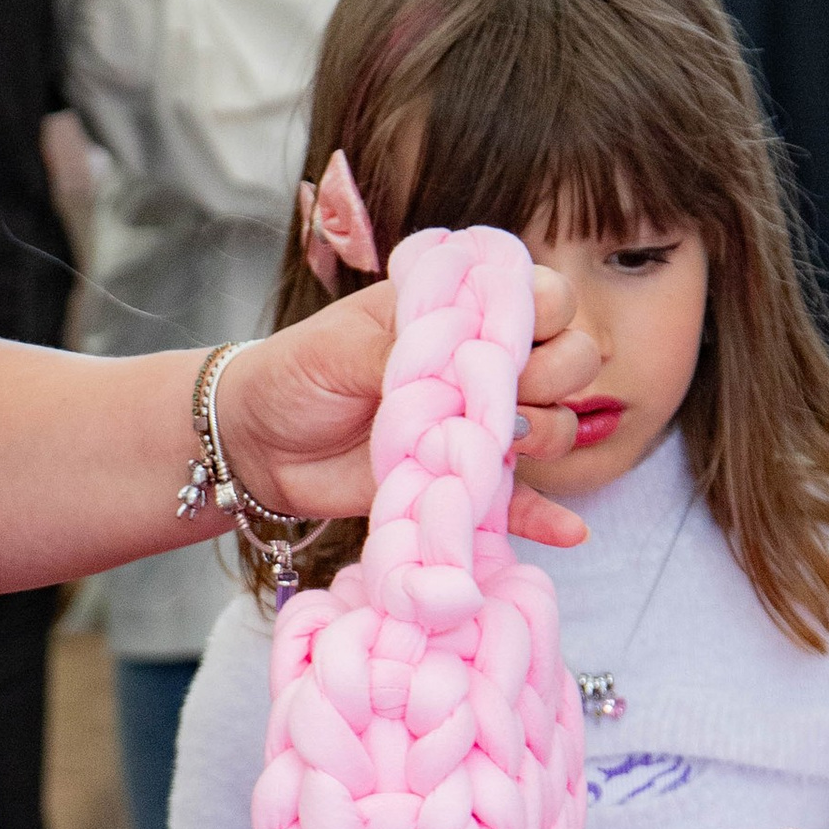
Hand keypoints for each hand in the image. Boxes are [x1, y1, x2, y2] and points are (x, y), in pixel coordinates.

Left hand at [217, 271, 602, 546]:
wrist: (259, 445)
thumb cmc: (296, 375)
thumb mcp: (341, 348)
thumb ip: (405, 351)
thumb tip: (463, 364)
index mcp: (457, 310)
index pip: (537, 296)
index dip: (542, 310)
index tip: (505, 334)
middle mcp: (481, 364)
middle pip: (568, 359)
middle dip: (553, 372)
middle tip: (504, 388)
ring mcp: (479, 424)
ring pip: (557, 424)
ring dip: (546, 434)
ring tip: (494, 444)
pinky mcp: (466, 481)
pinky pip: (521, 503)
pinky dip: (547, 517)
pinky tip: (569, 532)